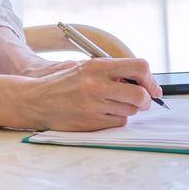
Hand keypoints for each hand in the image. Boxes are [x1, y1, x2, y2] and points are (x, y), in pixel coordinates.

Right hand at [21, 58, 161, 130]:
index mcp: (98, 66)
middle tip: (143, 101)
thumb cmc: (63, 83)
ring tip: (116, 104)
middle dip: (146, 99)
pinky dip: (118, 119)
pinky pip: (118, 123)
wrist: (35, 100)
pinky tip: (106, 113)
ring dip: (130, 109)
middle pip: (140, 95)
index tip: (152, 87)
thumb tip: (142, 79)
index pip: (139, 67)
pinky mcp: (91, 123)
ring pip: (131, 111)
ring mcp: (94, 106)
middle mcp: (97, 85)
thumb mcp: (85, 67)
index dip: (151, 79)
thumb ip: (112, 71)